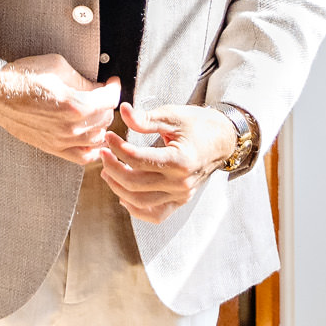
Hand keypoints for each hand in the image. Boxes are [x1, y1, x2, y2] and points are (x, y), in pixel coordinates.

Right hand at [0, 54, 120, 163]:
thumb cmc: (23, 76)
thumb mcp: (56, 66)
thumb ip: (82, 80)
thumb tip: (98, 88)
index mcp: (75, 103)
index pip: (110, 100)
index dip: (114, 88)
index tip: (112, 82)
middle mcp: (72, 126)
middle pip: (106, 118)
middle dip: (106, 104)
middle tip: (100, 94)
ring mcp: (63, 140)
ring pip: (98, 137)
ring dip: (100, 123)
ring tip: (94, 112)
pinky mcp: (54, 148)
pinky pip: (84, 156)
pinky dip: (93, 148)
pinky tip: (90, 136)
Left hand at [91, 101, 239, 223]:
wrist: (222, 139)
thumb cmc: (197, 125)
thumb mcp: (172, 115)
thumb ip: (146, 118)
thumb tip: (123, 111)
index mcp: (180, 160)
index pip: (138, 160)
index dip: (117, 148)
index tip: (108, 137)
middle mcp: (181, 182)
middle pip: (135, 183)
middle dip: (112, 167)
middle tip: (103, 152)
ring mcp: (181, 194)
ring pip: (141, 201)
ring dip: (118, 187)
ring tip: (107, 170)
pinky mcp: (180, 200)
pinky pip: (155, 214)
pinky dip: (136, 209)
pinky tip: (123, 195)